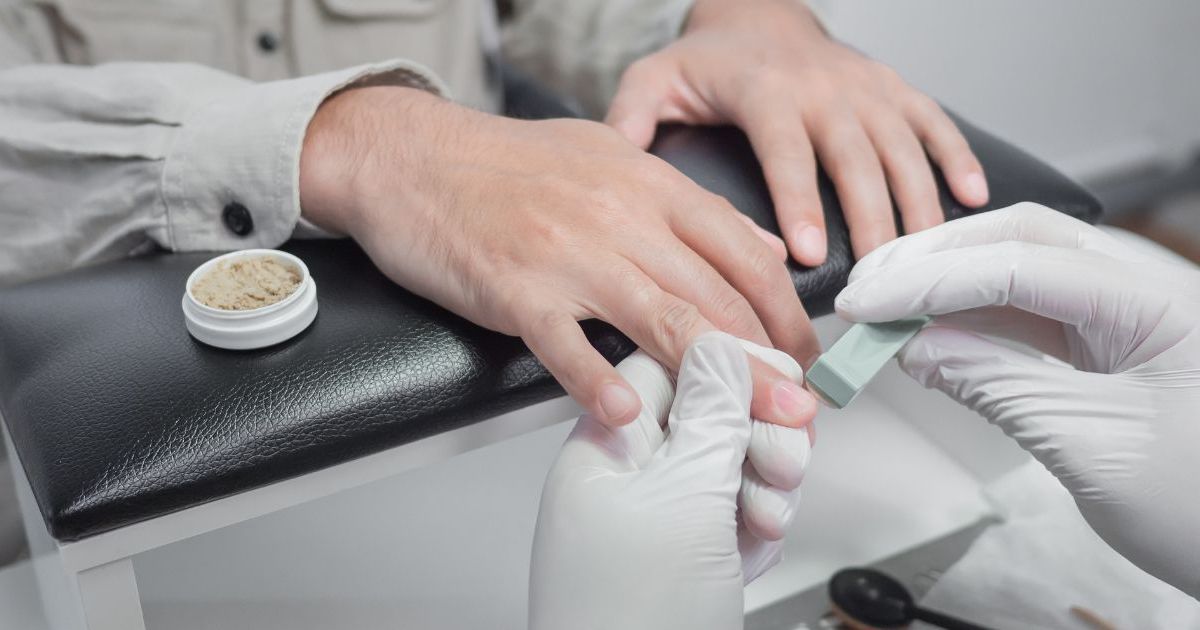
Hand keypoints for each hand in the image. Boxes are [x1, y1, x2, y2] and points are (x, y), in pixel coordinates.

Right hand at [300, 86, 819, 427]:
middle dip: (769, 358)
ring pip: (661, 318)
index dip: (784, 309)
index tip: (802, 353)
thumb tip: (759, 244)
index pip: (742, 250)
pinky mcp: (514, 289)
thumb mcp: (610, 159)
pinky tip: (627, 416)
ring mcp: (567, 254)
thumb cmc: (505, 163)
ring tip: (748, 421)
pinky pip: (565, 343)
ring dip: (716, 379)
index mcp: (647, 184)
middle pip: (716, 294)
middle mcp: (619, 216)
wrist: (411, 156)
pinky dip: (598, 381)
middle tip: (797, 407)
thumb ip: (686, 203)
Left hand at [529, 333, 810, 629]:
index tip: (784, 380)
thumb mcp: (682, 497)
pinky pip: (737, 517)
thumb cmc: (628, 619)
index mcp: (606, 448)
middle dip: (758, 436)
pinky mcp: (686, 557)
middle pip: (712, 417)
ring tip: (765, 517)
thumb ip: (711, 414)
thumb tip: (720, 347)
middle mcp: (629, 479)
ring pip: (733, 467)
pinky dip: (756, 528)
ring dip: (765, 485)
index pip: (672, 369)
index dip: (732, 368)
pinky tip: (754, 550)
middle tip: (778, 465)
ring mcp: (659, 521)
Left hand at [607, 0, 987, 264]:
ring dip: (917, 204)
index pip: (786, 152)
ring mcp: (864, 88)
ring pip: (901, 148)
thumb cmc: (707, 60)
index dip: (801, 202)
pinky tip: (971, 200)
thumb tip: (613, 173)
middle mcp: (822, 88)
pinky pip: (933, 123)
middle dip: (870, 221)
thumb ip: (631, 122)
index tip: (811, 253)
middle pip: (855, 160)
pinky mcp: (892, 89)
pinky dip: (957, 159)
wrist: (758, 11)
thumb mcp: (656, 81)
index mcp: (764, 92)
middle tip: (878, 278)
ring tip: (924, 259)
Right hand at [836, 203, 1199, 597]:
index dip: (929, 281)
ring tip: (885, 309)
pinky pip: (1031, 313)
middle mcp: (1143, 291)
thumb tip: (919, 349)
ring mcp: (1128, 314)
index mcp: (1157, 302)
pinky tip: (932, 335)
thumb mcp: (1091, 448)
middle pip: (1020, 240)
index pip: (1018, 264)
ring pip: (1021, 268)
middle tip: (867, 286)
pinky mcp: (1111, 343)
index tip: (866, 304)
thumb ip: (997, 386)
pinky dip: (973, 320)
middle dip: (934, 257)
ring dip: (948, 285)